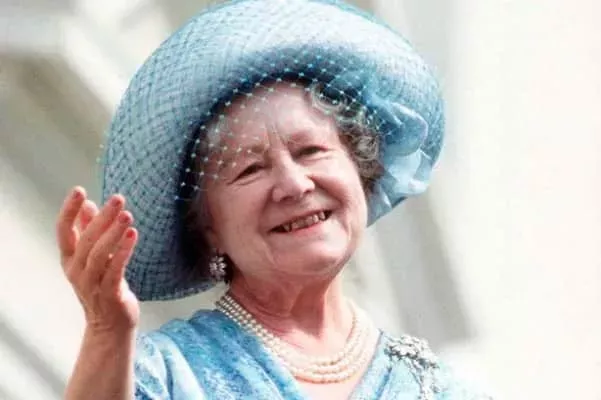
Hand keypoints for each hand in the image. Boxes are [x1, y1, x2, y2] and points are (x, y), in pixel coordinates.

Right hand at [56, 186, 139, 334]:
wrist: (109, 326)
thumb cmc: (102, 286)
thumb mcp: (92, 257)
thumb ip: (88, 232)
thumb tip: (88, 205)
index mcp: (70, 259)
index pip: (63, 231)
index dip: (69, 210)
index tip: (79, 190)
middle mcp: (76, 271)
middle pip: (86, 240)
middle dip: (102, 217)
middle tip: (117, 199)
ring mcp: (91, 284)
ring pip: (99, 255)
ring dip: (114, 233)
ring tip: (127, 215)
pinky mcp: (109, 294)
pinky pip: (115, 270)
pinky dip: (123, 252)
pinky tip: (133, 235)